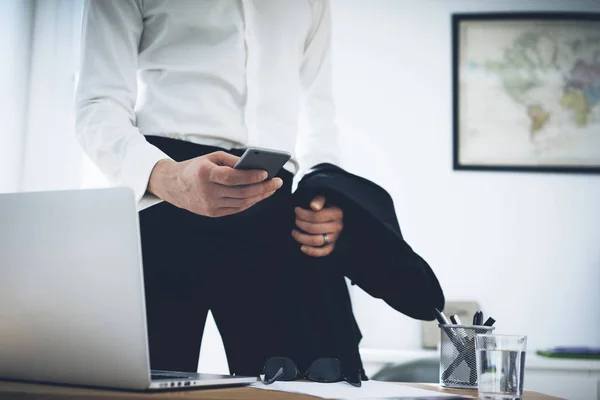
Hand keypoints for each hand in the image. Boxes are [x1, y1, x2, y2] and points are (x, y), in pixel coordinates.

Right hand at [147, 151, 282, 217]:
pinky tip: (260, 195)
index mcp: (205, 174)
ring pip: (241, 202)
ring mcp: (210, 205)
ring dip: (259, 195)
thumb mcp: (212, 158)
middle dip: (262, 187)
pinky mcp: (212, 213)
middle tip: (277, 182)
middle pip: (241, 192)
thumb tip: (256, 167)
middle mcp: (207, 191)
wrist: (174, 186)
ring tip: (272, 188)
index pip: (232, 177)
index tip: (267, 173)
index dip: (251, 176)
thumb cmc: (197, 167)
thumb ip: (233, 162)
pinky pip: (236, 208)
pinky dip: (250, 202)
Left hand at [292, 195, 343, 256]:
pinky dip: (311, 251)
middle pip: (314, 229)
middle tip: (295, 220)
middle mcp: (338, 226)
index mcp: (337, 213)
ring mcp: (335, 237)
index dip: (303, 214)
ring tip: (294, 232)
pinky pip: (323, 252)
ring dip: (302, 238)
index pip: (316, 216)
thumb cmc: (324, 204)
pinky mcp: (332, 245)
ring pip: (316, 241)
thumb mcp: (323, 197)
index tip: (296, 210)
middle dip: (300, 224)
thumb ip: (318, 199)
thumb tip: (314, 206)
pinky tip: (302, 247)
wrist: (331, 213)